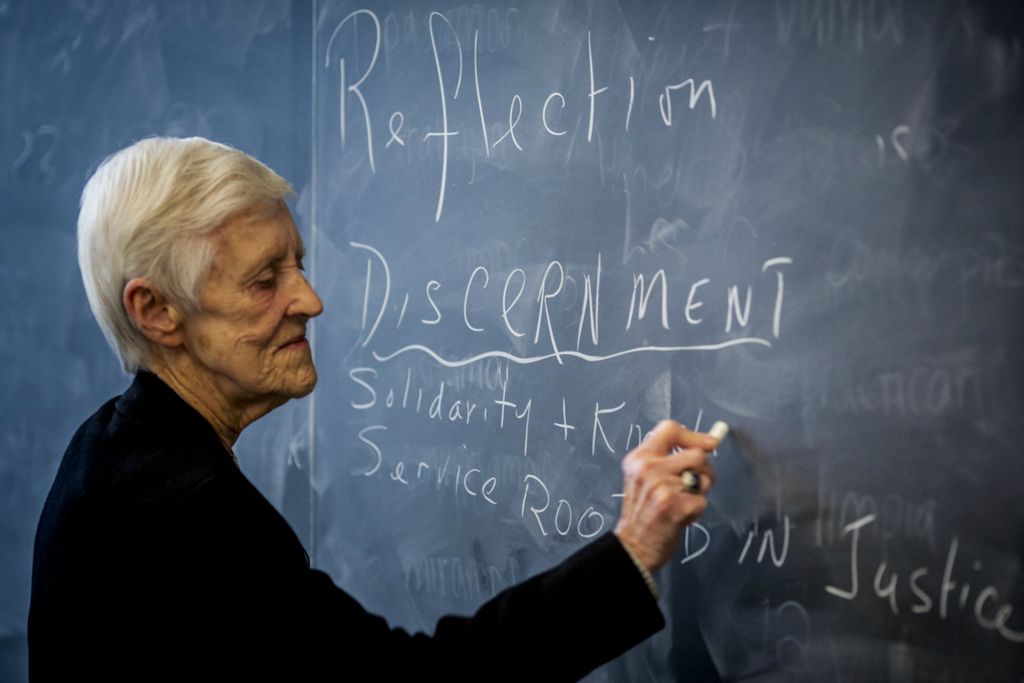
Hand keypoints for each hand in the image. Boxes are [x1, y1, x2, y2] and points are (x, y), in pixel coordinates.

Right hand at [614, 420, 717, 571]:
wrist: (633, 546)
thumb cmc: (643, 512)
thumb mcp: (643, 477)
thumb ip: (666, 459)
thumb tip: (706, 444)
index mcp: (639, 458)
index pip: (670, 429)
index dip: (693, 435)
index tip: (709, 444)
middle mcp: (648, 469)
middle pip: (696, 455)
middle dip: (706, 470)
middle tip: (697, 484)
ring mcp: (660, 488)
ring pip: (702, 480)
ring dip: (699, 494)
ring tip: (682, 503)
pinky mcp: (673, 507)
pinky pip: (702, 501)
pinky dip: (696, 511)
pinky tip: (680, 518)